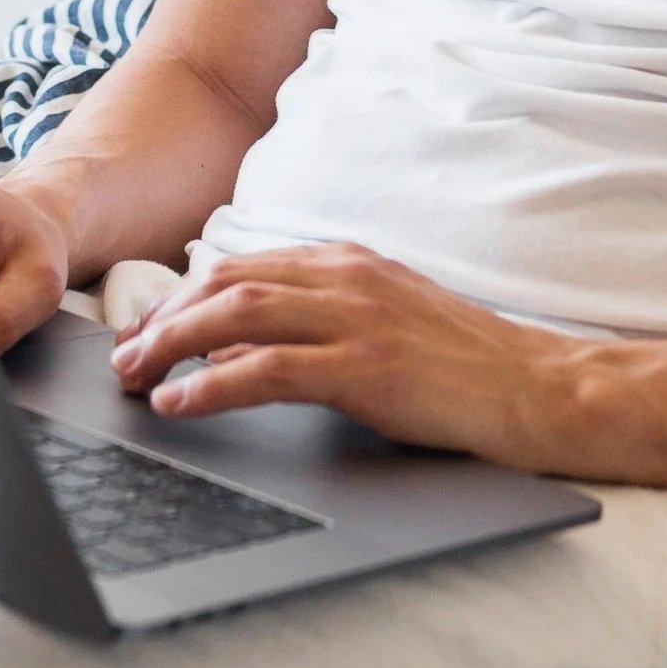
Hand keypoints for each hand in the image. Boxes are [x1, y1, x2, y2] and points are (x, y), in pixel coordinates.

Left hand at [111, 241, 574, 469]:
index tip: (147, 329)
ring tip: (134, 376)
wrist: (541, 388)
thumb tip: (241, 354)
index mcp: (351, 264)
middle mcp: (347, 278)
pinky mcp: (366, 367)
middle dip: (163, 317)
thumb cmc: (469, 368)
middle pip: (226, 281)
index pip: (244, 265)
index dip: (183, 297)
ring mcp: (357, 319)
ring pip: (235, 314)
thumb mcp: (389, 326)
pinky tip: (180, 404)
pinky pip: (266, 370)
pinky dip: (211, 386)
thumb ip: (320, 328)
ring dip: (171, 344)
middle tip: (124, 356)